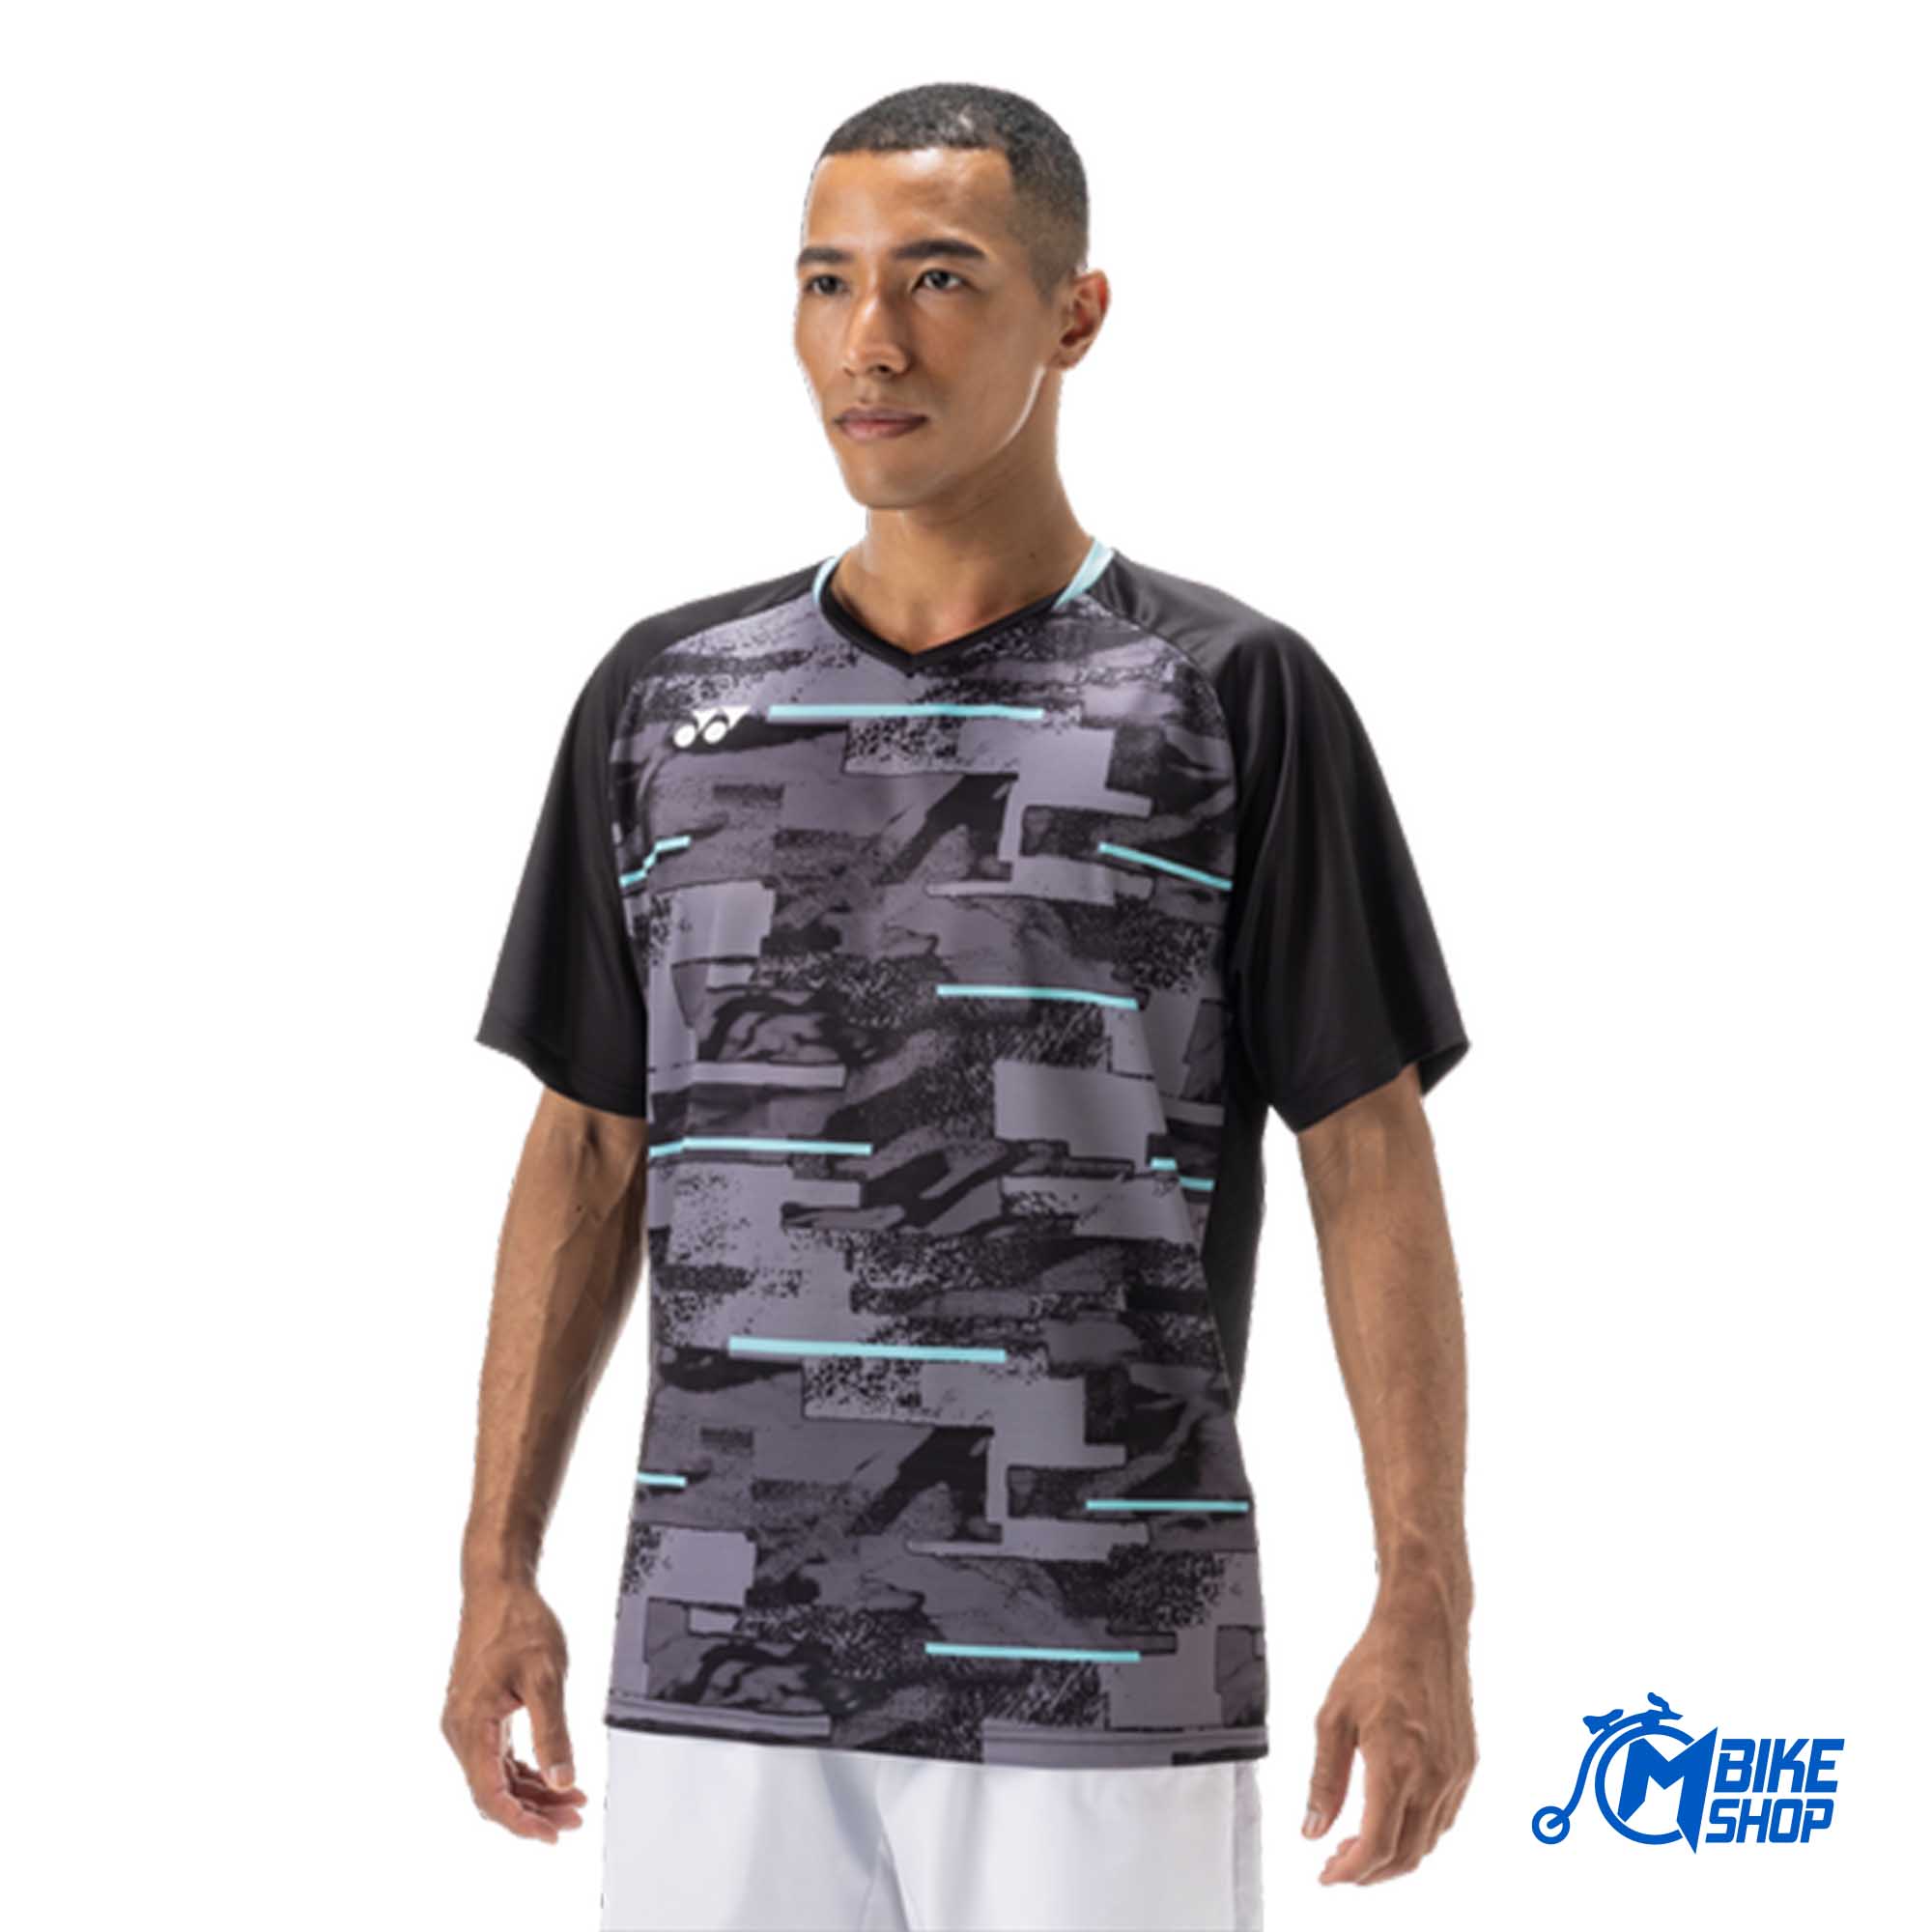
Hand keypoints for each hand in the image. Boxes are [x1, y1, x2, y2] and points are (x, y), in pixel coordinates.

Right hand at [442, 1579, 587, 1842]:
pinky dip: (524, 1771)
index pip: (490, 1795)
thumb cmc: (517, 1622)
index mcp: (471, 1726)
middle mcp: (462, 1730)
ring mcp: (468, 1723)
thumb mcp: (546, 1677)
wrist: (498, 1586)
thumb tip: (562, 1779)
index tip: (552, 1834)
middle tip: (573, 1819)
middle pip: (493, 1791)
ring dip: (532, 1793)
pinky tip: (551, 1776)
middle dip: (534, 1811)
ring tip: (571, 1801)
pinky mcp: (478, 1713)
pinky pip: (498, 1757)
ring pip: (497, 1777)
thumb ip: (553, 1732)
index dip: (521, 1822)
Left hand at [1303, 1573, 1475, 1884]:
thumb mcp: (1332, 1717)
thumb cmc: (1377, 1662)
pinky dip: (1418, 1834)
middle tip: (1338, 1865)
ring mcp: (1456, 1772)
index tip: (1328, 1874)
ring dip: (1394, 1856)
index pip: (1376, 1844)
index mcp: (1396, 1763)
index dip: (1349, 1871)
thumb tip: (1313, 1828)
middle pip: (1405, 1855)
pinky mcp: (1467, 1764)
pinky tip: (1393, 1820)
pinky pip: (1445, 1819)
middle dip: (1369, 1872)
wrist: (1423, 1627)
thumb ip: (1324, 1779)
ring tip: (1359, 1846)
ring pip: (1429, 1842)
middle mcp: (1433, 1775)